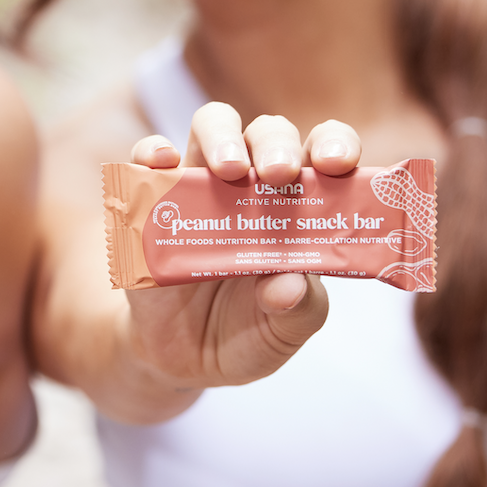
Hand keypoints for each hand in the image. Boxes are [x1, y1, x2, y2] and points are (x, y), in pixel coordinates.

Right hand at [116, 103, 360, 403]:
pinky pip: (149, 158)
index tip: (336, 164)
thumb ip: (299, 309)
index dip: (336, 145)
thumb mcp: (286, 332)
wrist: (183, 360)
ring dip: (222, 137)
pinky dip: (152, 150)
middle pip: (268, 132)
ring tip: (229, 170)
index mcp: (300, 205)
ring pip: (212, 126)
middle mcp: (253, 184)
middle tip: (279, 174)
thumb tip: (290, 284)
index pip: (324, 154)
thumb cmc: (250, 332)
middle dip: (277, 143)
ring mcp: (202, 185)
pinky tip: (162, 161)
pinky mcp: (154, 198)